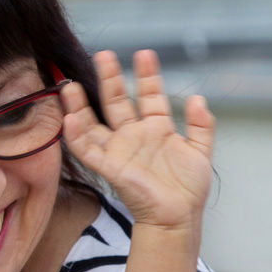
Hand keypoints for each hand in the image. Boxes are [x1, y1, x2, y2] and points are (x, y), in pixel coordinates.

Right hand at [61, 49, 214, 230]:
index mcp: (157, 128)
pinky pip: (88, 150)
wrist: (179, 218)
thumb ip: (201, 126)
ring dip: (81, 105)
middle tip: (104, 55)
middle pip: (116, 102)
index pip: (149, 95)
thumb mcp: (201, 152)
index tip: (144, 54)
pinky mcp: (110, 168)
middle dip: (110, 78)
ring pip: (94, 123)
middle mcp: (134, 135)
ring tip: (72, 85)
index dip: (147, 76)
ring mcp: (120, 150)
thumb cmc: (189, 189)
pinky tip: (71, 118)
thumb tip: (198, 99)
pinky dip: (77, 136)